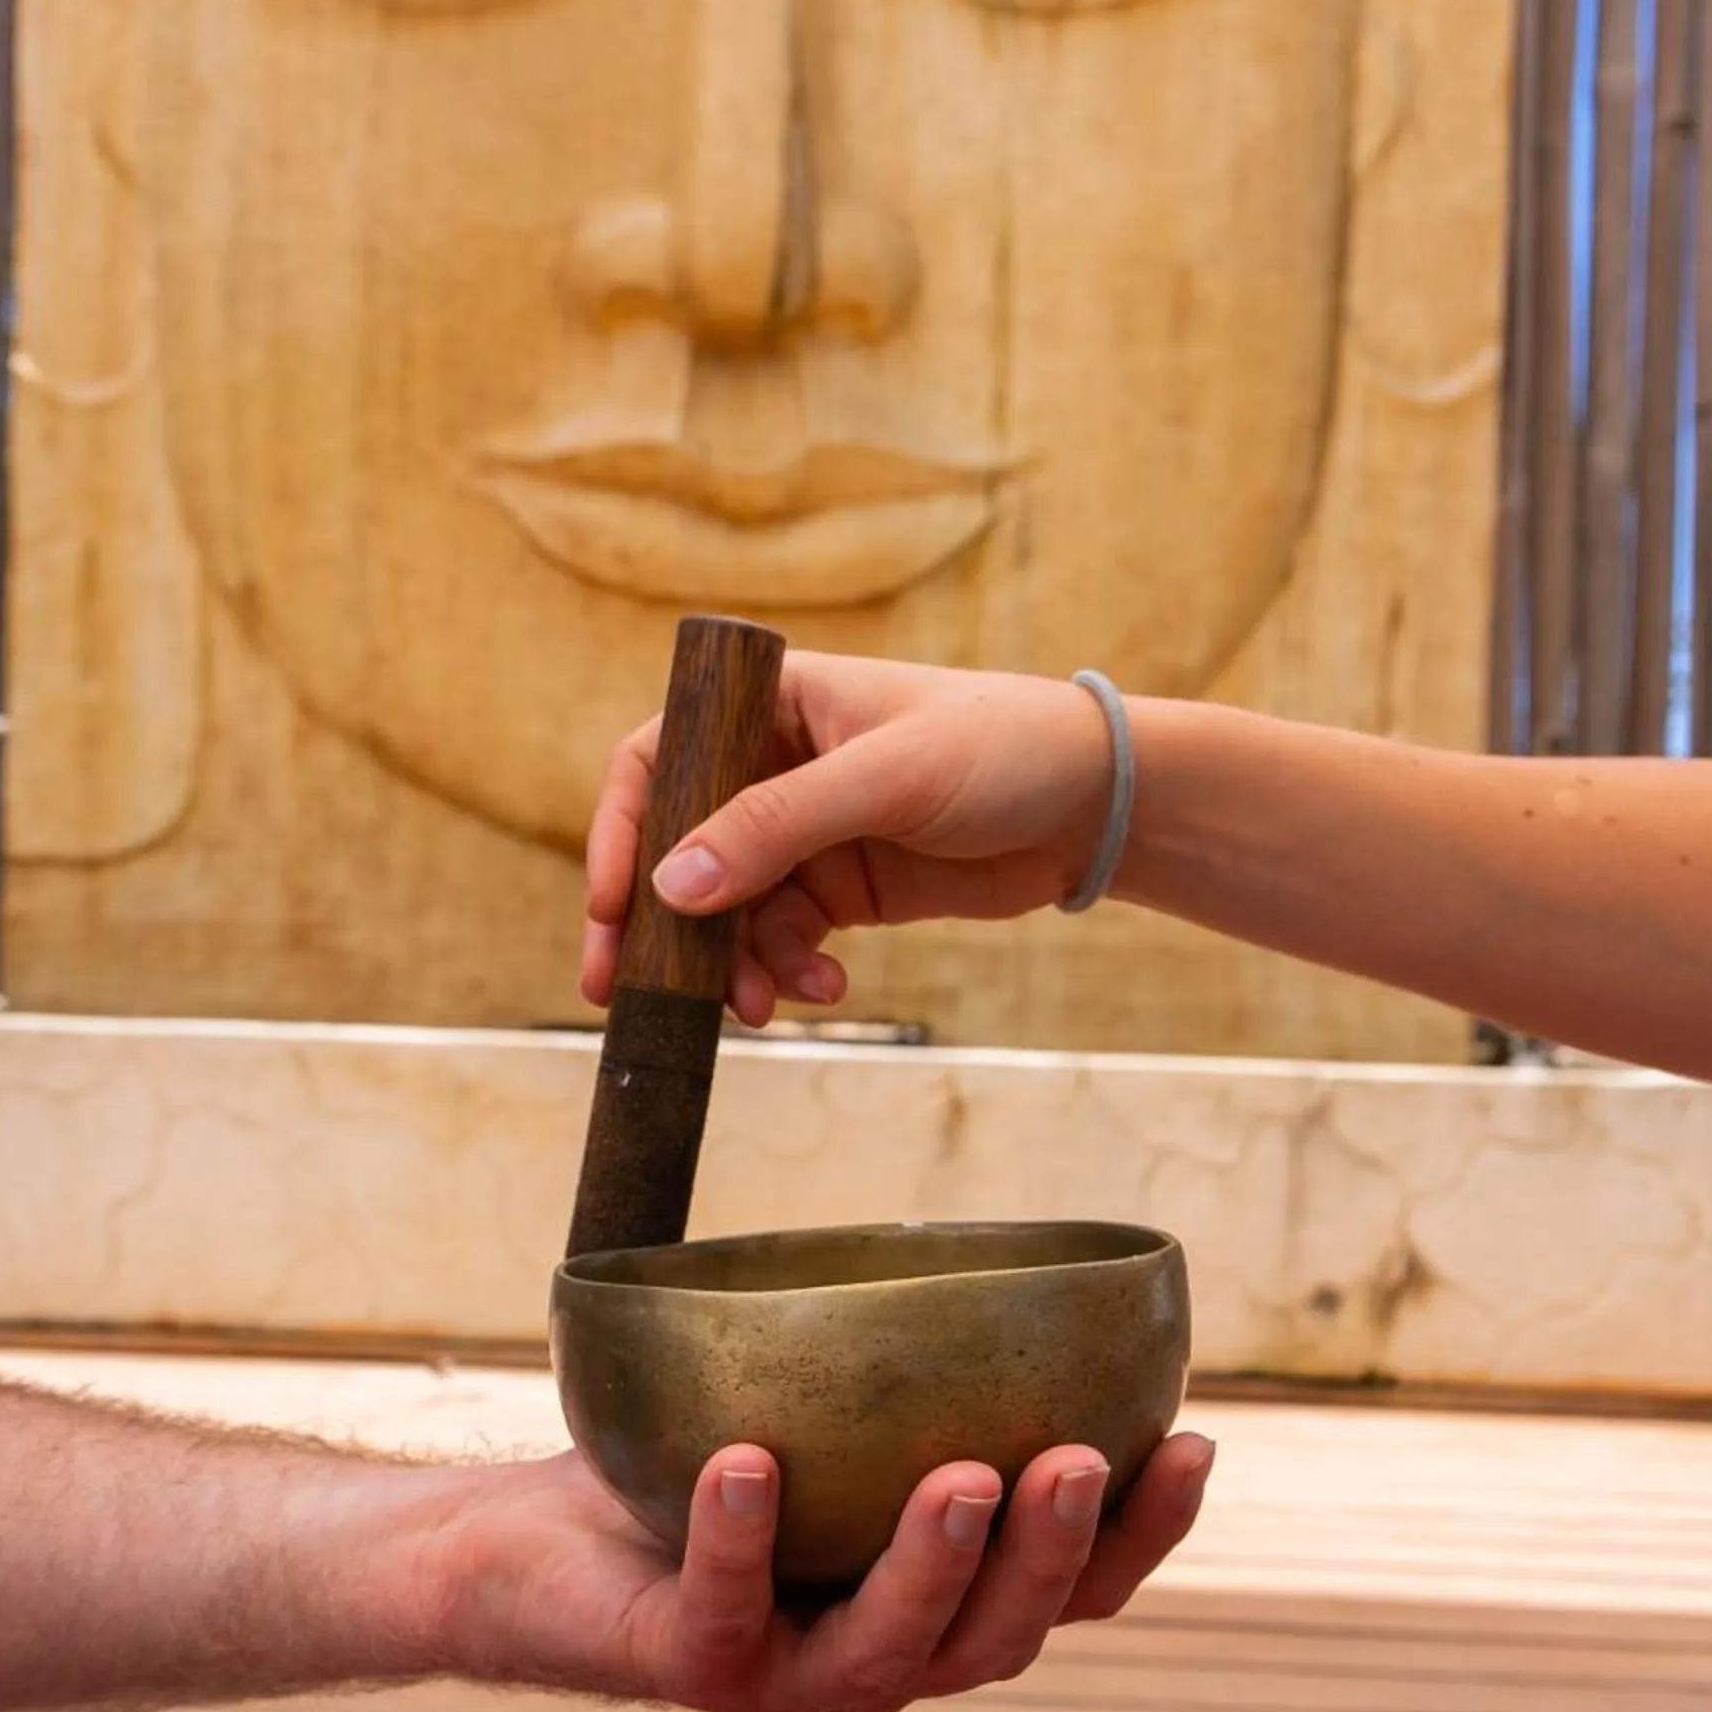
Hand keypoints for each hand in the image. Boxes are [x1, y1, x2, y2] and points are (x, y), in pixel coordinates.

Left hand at [440, 1434, 1213, 1711]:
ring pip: (886, 1656)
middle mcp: (881, 1655)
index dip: (1144, 1535)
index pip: (1073, 1591)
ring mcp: (785, 1676)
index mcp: (940, 1600)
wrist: (536, 1541)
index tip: (1193, 1440)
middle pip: (999, 1638)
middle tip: (1078, 1460)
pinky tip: (748, 1464)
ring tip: (961, 1474)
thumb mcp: (830, 1408)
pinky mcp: (686, 1667)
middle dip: (1052, 1557)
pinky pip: (724, 1611)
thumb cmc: (700, 1457)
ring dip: (934, 1568)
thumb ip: (919, 1366)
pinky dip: (739, 1540)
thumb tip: (1022, 1239)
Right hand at [583, 653, 1118, 1025]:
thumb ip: (776, 828)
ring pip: (729, 910)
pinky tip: (824, 989)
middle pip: (678, 848)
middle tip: (623, 992)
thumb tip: (671, 888)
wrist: (1099, 803)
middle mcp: (774, 765)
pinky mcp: (843, 888)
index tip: (612, 905)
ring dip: (733, 964)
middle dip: (656, 925)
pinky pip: (784, 939)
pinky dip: (789, 973)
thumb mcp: (885, 779)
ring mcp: (807, 832)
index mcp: (772, 704)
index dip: (620, 831)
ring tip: (760, 1007)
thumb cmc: (1001, 748)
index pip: (658, 759)